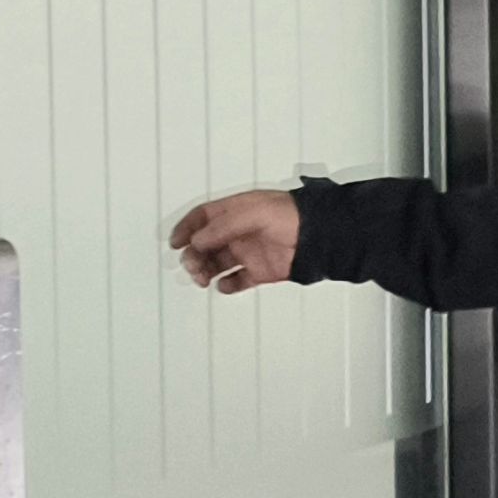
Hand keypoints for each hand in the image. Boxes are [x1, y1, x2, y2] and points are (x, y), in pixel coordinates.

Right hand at [170, 189, 303, 292]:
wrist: (324, 236)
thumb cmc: (294, 215)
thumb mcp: (254, 213)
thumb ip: (223, 227)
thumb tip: (197, 240)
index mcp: (237, 211)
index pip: (203, 217)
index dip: (186, 228)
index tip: (174, 242)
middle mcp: (240, 232)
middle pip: (205, 244)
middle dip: (193, 254)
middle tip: (192, 265)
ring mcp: (250, 251)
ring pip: (217, 263)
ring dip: (204, 271)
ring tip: (203, 278)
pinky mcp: (261, 271)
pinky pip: (238, 281)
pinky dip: (228, 286)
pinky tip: (224, 286)